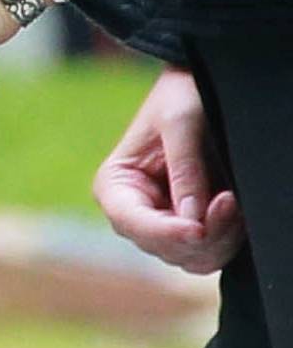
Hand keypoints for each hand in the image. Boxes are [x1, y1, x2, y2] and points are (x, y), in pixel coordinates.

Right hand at [94, 68, 242, 274]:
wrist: (199, 89)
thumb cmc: (180, 96)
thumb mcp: (179, 122)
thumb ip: (184, 171)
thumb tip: (192, 222)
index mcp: (115, 186)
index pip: (133, 225)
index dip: (166, 233)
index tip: (197, 229)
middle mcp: (135, 213)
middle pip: (167, 248)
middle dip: (203, 233)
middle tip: (229, 200)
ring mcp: (164, 225)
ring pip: (192, 258)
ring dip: (220, 237)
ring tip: (232, 200)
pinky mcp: (191, 229)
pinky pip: (210, 252)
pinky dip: (227, 237)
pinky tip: (233, 208)